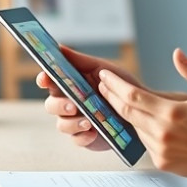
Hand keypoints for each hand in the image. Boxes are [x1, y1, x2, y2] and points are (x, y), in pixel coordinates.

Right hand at [37, 45, 186, 151]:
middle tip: (73, 105)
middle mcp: (70, 103)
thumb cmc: (121, 85)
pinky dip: (83, 136)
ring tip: (88, 121)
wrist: (143, 107)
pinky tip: (93, 132)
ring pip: (61, 124)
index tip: (46, 79)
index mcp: (71, 84)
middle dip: (59, 105)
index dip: (44, 79)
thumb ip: (80, 60)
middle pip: (51, 105)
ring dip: (71, 123)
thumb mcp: (102, 69)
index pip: (50, 81)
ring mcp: (76, 121)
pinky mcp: (86, 137)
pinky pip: (76, 139)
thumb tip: (59, 47)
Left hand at [98, 48, 186, 180]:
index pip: (133, 96)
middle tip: (102, 85)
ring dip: (127, 114)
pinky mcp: (162, 161)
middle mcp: (163, 132)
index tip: (104, 76)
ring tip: (120, 100)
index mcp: (172, 112)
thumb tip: (177, 53)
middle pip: (126, 111)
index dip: (115, 85)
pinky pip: (145, 142)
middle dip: (111, 97)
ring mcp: (161, 149)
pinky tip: (146, 122)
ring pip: (134, 127)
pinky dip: (142, 130)